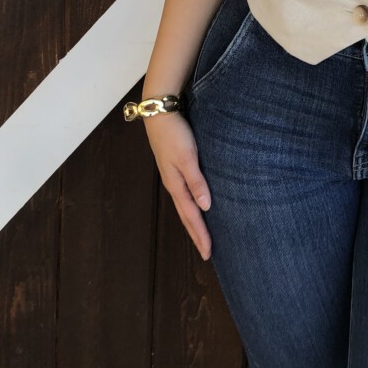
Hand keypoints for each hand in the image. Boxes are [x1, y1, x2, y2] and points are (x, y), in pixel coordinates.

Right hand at [144, 112, 212, 259]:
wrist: (159, 114)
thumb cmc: (175, 134)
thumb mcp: (187, 157)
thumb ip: (196, 181)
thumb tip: (205, 207)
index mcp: (176, 185)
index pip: (191, 216)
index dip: (200, 234)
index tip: (208, 252)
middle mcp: (174, 184)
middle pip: (186, 215)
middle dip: (196, 234)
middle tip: (206, 252)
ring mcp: (173, 176)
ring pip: (185, 205)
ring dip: (193, 222)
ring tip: (202, 235)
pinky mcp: (175, 167)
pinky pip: (185, 194)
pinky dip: (191, 206)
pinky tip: (197, 205)